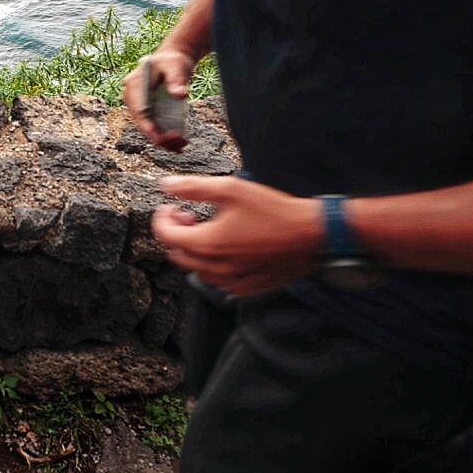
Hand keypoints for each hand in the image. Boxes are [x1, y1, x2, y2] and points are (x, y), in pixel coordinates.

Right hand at [122, 49, 194, 150]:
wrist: (172, 62)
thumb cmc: (173, 61)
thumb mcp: (176, 66)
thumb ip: (177, 80)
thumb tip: (180, 95)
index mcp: (134, 84)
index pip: (138, 109)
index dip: (147, 126)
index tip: (159, 139)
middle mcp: (132, 97)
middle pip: (142, 122)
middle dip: (159, 137)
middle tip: (179, 144)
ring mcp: (139, 106)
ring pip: (148, 128)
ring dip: (164, 140)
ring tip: (182, 146)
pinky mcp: (148, 112)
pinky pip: (155, 127)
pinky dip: (166, 137)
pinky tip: (180, 143)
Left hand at [152, 175, 323, 294]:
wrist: (311, 235)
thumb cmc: (275, 211)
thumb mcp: (232, 189)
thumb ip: (194, 187)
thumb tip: (166, 185)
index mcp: (208, 244)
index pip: (166, 236)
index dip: (161, 219)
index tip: (171, 207)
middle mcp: (217, 268)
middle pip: (178, 255)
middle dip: (176, 234)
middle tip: (189, 216)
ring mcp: (232, 281)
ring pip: (197, 270)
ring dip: (194, 250)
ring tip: (209, 229)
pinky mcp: (248, 287)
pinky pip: (219, 281)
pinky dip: (213, 265)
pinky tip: (227, 248)